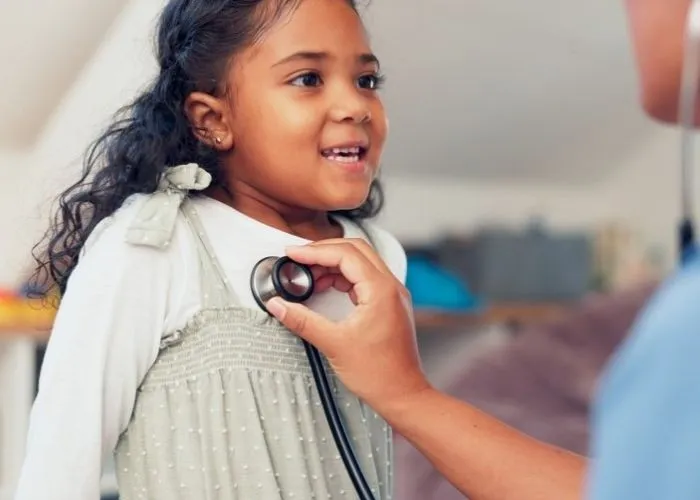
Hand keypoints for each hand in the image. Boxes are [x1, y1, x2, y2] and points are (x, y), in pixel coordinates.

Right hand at [266, 239, 430, 411]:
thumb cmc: (380, 373)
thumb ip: (303, 321)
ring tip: (309, 277)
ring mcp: (392, 295)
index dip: (315, 251)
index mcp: (381, 290)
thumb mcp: (333, 344)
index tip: (294, 254)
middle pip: (355, 250)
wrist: (402, 394)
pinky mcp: (389, 305)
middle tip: (299, 259)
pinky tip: (326, 288)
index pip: (345, 254)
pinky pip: (364, 279)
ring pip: (360, 263)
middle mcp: (391, 287)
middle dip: (324, 251)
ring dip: (333, 265)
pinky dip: (343, 278)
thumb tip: (279, 305)